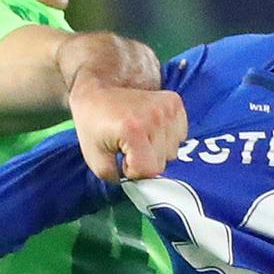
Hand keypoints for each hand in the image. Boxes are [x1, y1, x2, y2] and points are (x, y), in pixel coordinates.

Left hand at [69, 82, 186, 181]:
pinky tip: (151, 129)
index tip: (121, 158)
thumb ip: (115, 178)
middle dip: (144, 161)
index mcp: (134, 130)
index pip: (149, 171)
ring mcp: (168, 108)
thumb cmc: (93, 124)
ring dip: (156, 150)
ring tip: (139, 137)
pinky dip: (167, 137)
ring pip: (173, 151)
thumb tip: (136, 186)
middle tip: (128, 147)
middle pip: (162, 162)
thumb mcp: (94, 159)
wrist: (99, 87)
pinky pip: (180, 135)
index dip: (133, 171)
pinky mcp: (175, 102)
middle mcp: (156, 117)